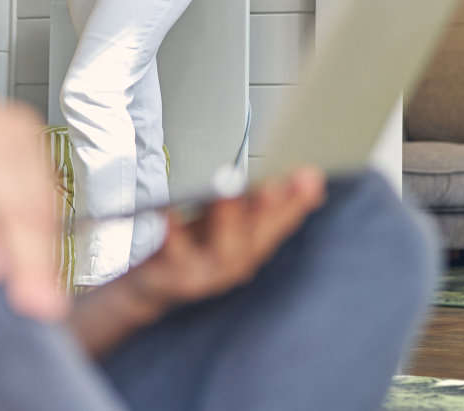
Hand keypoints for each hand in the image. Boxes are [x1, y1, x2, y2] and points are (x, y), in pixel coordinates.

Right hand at [0, 68, 65, 321]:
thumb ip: (4, 195)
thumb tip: (26, 258)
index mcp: (23, 133)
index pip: (49, 201)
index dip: (53, 252)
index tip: (56, 294)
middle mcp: (9, 131)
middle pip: (36, 207)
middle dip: (41, 263)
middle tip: (47, 308)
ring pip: (10, 205)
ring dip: (20, 257)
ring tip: (26, 299)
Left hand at [120, 169, 325, 314]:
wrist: (152, 287)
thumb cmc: (191, 246)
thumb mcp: (229, 221)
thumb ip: (258, 203)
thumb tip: (298, 176)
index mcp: (251, 246)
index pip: (281, 222)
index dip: (298, 203)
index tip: (312, 178)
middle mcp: (235, 264)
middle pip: (259, 240)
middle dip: (271, 212)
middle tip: (278, 186)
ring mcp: (206, 275)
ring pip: (225, 253)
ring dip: (229, 221)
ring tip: (227, 191)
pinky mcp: (175, 280)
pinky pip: (174, 256)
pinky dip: (173, 235)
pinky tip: (168, 211)